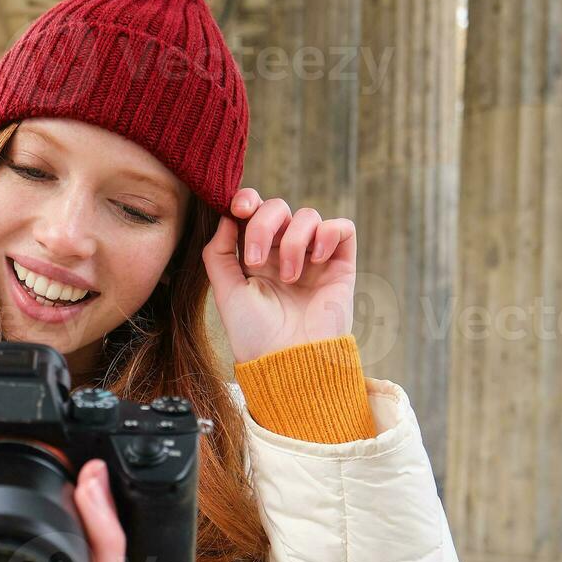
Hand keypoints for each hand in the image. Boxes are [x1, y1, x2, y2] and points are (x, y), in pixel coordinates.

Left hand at [203, 187, 357, 361]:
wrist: (288, 362)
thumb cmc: (254, 334)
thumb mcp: (226, 291)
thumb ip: (219, 253)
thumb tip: (225, 216)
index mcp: (257, 254)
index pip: (254, 210)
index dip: (247, 199)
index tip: (238, 209)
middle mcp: (285, 251)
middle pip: (279, 207)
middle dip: (263, 225)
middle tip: (255, 261)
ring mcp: (314, 257)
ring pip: (308, 216)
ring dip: (293, 241)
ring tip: (289, 277)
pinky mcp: (340, 266)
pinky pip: (342, 228)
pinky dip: (328, 234)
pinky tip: (316, 259)